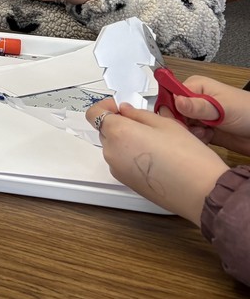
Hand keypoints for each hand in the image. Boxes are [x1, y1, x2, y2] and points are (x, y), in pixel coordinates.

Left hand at [86, 98, 227, 223]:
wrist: (203, 193)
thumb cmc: (188, 158)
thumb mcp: (165, 124)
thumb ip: (138, 114)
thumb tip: (124, 111)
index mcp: (118, 132)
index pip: (94, 113)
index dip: (105, 106)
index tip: (119, 106)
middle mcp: (112, 152)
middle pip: (105, 130)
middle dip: (119, 123)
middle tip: (144, 123)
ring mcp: (117, 170)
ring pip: (114, 147)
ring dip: (126, 141)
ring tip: (154, 142)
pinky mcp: (127, 183)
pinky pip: (122, 162)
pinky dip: (131, 156)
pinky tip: (155, 158)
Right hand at [166, 76, 249, 154]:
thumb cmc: (248, 112)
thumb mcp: (223, 107)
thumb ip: (198, 106)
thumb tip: (176, 101)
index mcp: (195, 86)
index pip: (171, 95)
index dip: (171, 108)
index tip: (178, 120)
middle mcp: (194, 100)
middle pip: (173, 112)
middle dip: (181, 123)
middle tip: (195, 129)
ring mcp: (199, 116)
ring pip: (181, 125)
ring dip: (190, 133)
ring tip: (205, 134)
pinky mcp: (204, 130)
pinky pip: (190, 135)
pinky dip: (196, 139)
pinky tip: (207, 138)